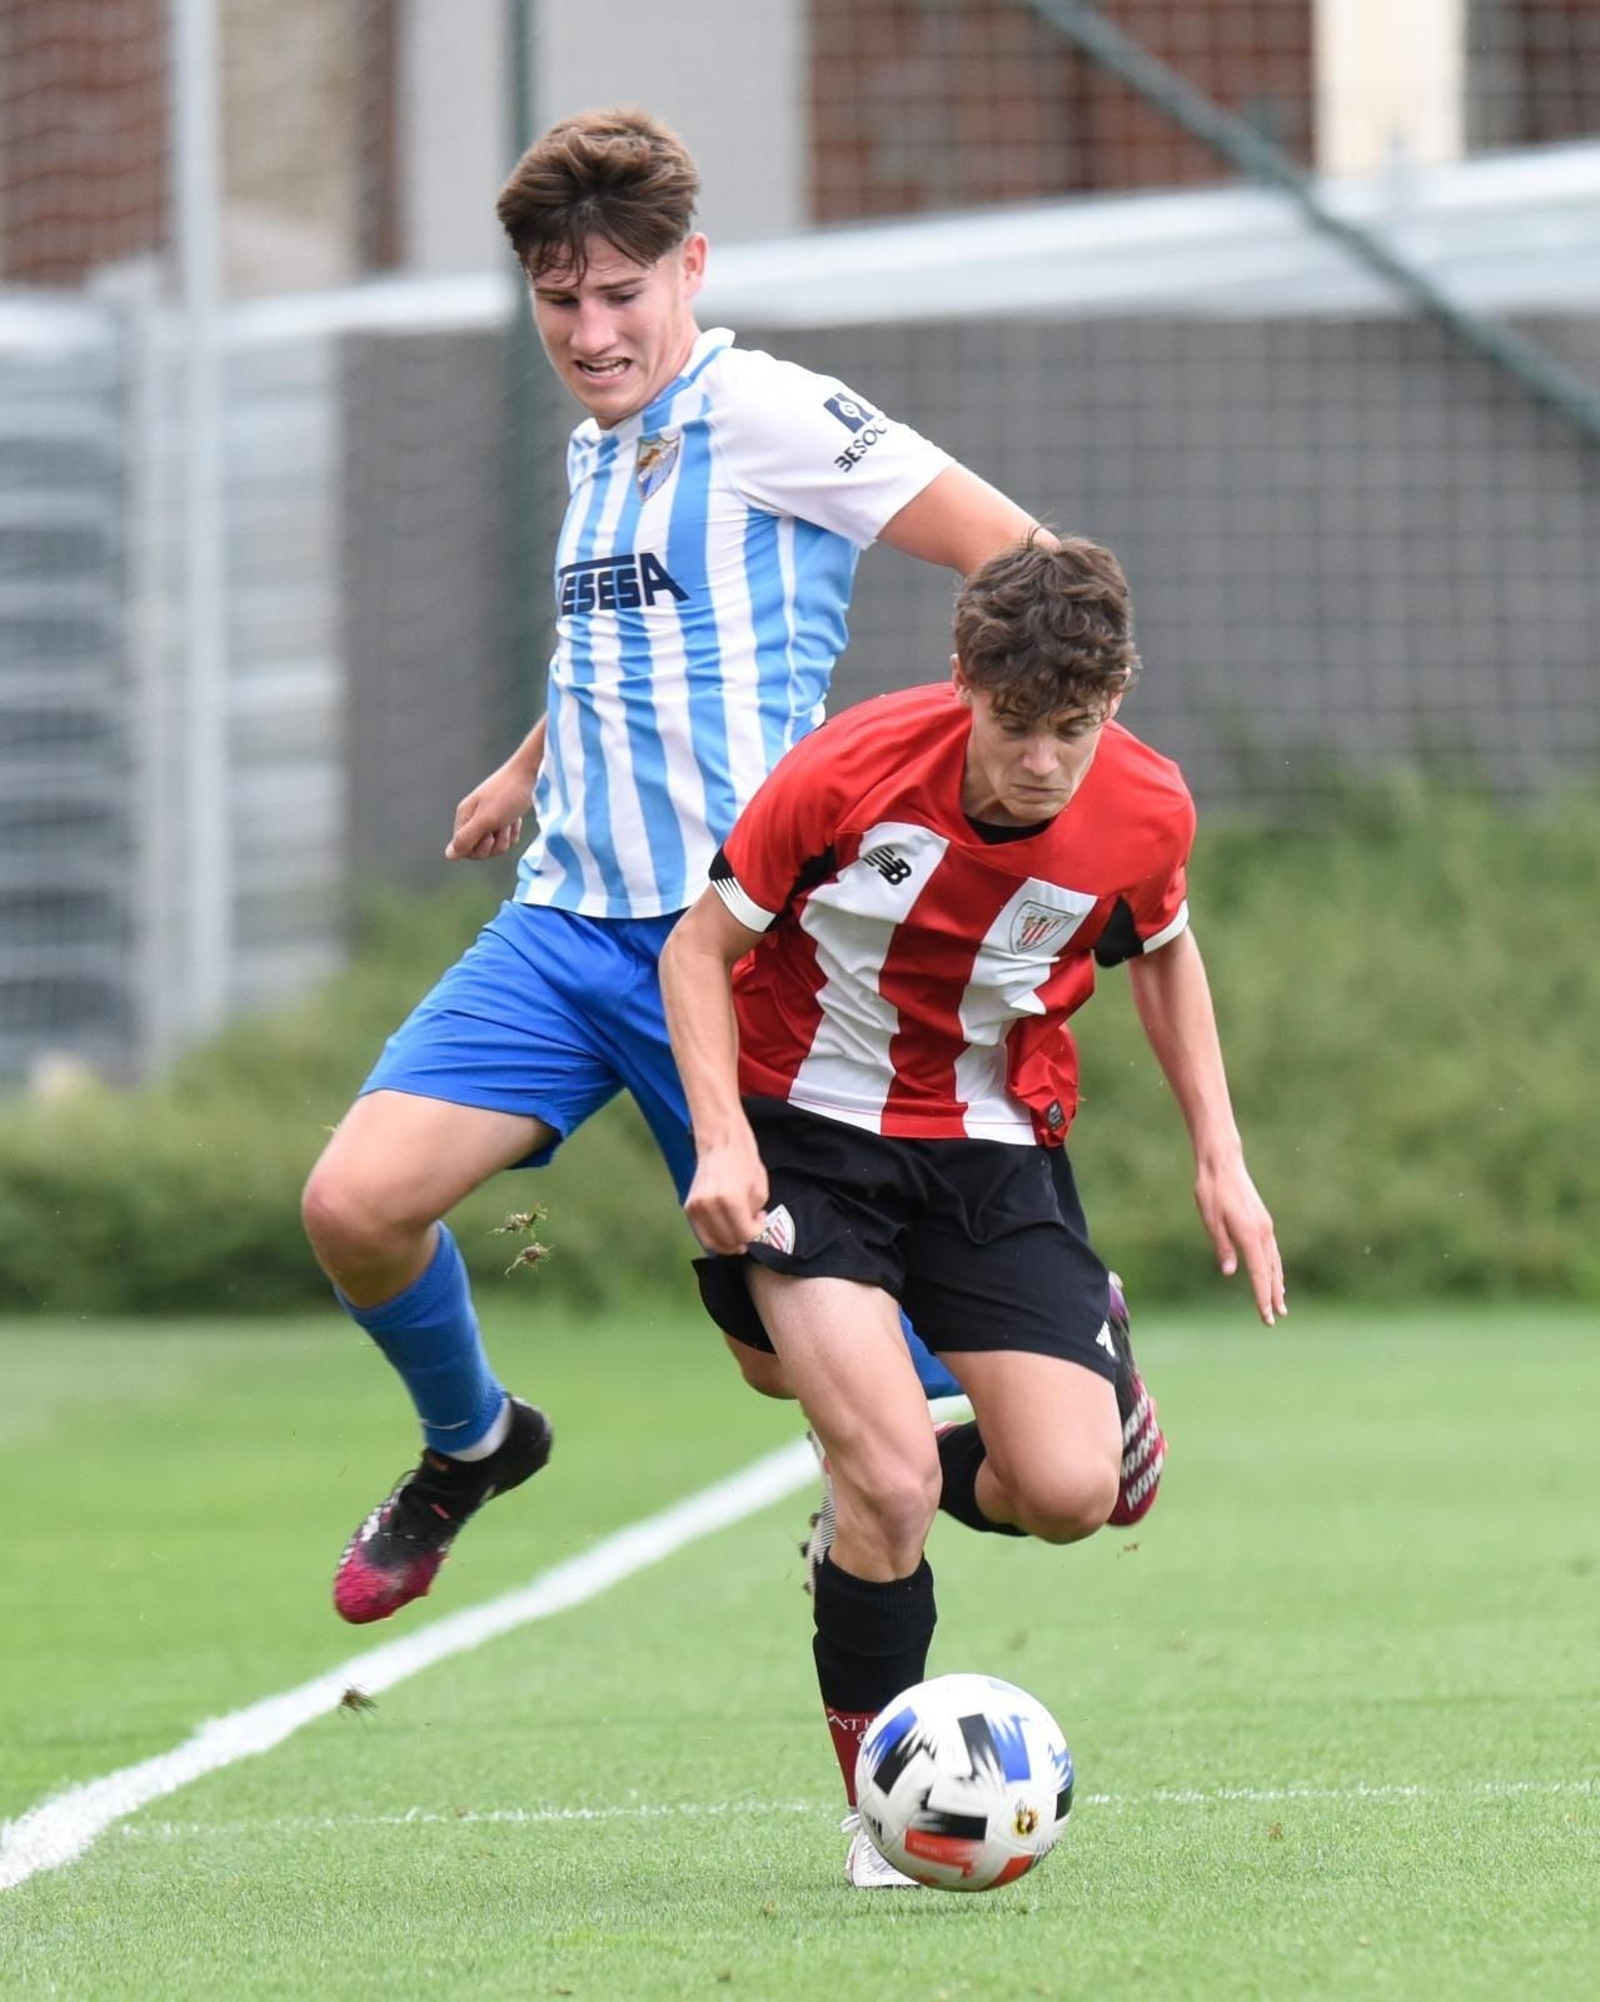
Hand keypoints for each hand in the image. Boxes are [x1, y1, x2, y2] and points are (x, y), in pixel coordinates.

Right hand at [445, 763, 533, 860]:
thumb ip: (466, 838)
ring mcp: (490, 819)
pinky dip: (513, 831)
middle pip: (480, 850)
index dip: (478, 849)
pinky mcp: (504, 819)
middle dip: (494, 844)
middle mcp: (474, 819)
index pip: (463, 849)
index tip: (488, 836)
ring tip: (509, 820)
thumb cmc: (507, 794)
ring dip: (505, 837)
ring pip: (495, 846)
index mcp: (465, 816)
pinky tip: (515, 819)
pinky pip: (507, 839)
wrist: (530, 776)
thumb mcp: (485, 819)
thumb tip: (449, 855)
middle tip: (500, 826)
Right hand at [684, 1131, 769, 1256]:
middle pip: (727, 1242)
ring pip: (711, 1242)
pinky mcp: (688, 1207)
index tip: (760, 1220)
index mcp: (731, 1200)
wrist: (720, 1144)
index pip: (744, 1234)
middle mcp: (709, 1206)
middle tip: (749, 1228)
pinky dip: (714, 1237)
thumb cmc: (744, 1163)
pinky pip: (701, 1234)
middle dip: (742, 1240)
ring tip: (737, 1230)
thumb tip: (748, 1231)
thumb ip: (755, 1216)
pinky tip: (725, 1227)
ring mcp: (695, 1208)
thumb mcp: (761, 1190)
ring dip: (727, 1242)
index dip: (757, 1232)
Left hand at [1194, 1152, 1285, 1325]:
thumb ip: (1222, 1246)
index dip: (1261, 1296)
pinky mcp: (1262, 1222)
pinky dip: (1275, 1268)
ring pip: (1274, 1262)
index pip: (1258, 1273)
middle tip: (1275, 1318)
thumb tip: (1229, 1272)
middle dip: (1272, 1296)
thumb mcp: (1210, 1219)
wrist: (1222, 1163)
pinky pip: (1272, 1251)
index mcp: (1250, 1234)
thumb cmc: (1212, 1190)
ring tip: (1281, 1304)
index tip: (1265, 1315)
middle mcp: (1263, 1232)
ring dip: (1277, 1284)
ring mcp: (1265, 1227)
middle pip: (1270, 1271)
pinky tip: (1274, 1276)